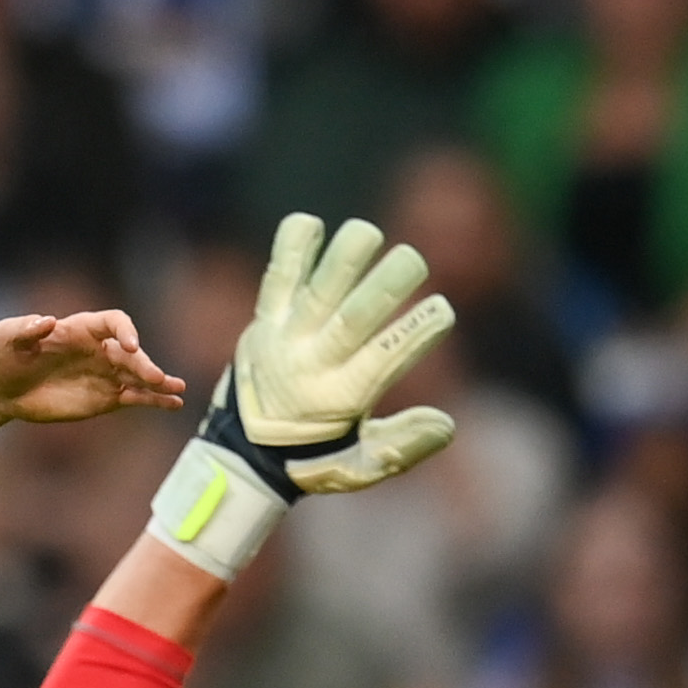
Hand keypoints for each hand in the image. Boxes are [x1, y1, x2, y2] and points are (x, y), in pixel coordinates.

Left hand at [0, 308, 186, 425]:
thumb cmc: (4, 356)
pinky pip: (135, 397)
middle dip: (145, 364)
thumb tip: (46, 321)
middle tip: (156, 377)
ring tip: (178, 390)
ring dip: (159, 382)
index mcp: (82, 328)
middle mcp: (100, 349)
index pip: (114, 322)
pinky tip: (174, 404)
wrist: (3, 389)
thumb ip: (24, 328)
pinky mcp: (105, 398)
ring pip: (138, 376)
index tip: (129, 347)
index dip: (125, 331)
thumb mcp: (6, 337)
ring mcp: (105, 374)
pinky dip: (155, 401)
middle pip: (131, 354)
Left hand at [220, 213, 458, 492]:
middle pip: (352, 321)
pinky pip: (277, 278)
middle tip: (413, 259)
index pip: (383, 360)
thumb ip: (404, 444)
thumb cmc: (315, 456)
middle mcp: (311, 365)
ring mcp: (284, 339)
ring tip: (366, 232)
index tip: (442, 310)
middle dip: (383, 288)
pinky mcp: (265, 319)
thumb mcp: (362, 465)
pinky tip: (310, 222)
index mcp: (340, 400)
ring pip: (315, 293)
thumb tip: (447, 425)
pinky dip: (291, 249)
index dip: (414, 335)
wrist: (240, 452)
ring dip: (340, 260)